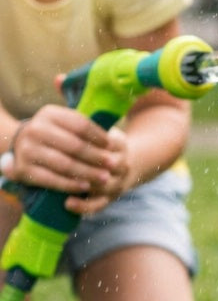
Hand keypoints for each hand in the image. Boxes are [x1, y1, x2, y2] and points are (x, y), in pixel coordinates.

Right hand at [3, 106, 125, 213]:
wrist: (21, 146)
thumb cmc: (55, 135)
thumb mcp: (65, 124)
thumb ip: (84, 129)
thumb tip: (111, 143)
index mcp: (49, 114)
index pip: (80, 125)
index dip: (98, 136)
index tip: (111, 145)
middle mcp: (34, 130)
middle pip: (74, 145)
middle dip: (96, 156)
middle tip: (113, 164)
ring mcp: (26, 150)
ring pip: (64, 164)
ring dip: (88, 173)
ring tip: (105, 178)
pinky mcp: (22, 169)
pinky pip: (51, 179)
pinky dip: (70, 184)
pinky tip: (86, 187)